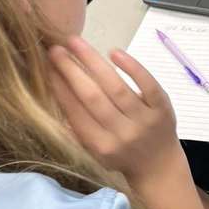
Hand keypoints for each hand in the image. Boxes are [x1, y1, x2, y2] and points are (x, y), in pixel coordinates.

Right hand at [49, 36, 185, 186]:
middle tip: (55, 49)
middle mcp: (122, 134)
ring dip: (93, 61)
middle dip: (71, 71)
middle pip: (93, 97)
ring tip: (75, 42)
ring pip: (117, 88)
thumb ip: (76, 127)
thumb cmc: (120, 154)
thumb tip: (52, 91)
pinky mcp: (163, 109)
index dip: (59, 88)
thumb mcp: (95, 150)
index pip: (75, 112)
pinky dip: (132, 67)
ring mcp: (144, 121)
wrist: (159, 167)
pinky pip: (148, 85)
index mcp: (101, 146)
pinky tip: (114, 52)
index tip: (46, 67)